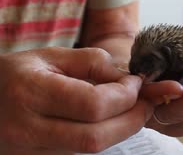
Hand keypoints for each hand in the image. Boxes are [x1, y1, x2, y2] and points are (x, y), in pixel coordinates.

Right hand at [0, 47, 152, 153]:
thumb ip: (92, 62)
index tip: (137, 83)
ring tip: (132, 109)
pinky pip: (82, 152)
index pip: (93, 105)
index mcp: (31, 93)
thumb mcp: (50, 56)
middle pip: (97, 137)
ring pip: (92, 148)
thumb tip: (128, 80)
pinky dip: (105, 135)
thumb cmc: (17, 73)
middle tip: (148, 103)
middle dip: (132, 120)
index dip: (124, 96)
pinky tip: (110, 119)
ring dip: (122, 129)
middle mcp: (29, 129)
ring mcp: (32, 151)